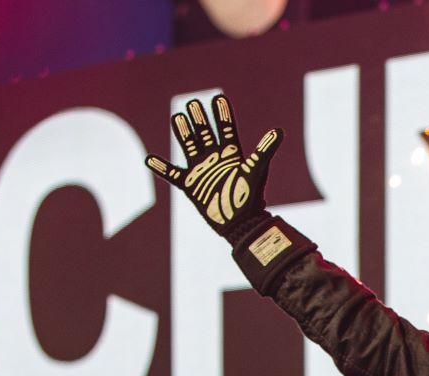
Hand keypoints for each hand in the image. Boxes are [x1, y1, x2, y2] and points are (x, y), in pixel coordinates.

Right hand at [145, 94, 283, 237]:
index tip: (219, 98)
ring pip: (189, 146)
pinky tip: (149, 159)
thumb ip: (265, 150)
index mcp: (232, 154)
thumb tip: (279, 131)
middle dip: (200, 118)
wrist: (240, 223)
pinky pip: (172, 174)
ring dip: (183, 132)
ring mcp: (201, 170)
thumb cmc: (250, 198)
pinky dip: (161, 168)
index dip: (222, 114)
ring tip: (177, 117)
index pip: (226, 128)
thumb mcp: (257, 170)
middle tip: (194, 102)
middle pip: (205, 133)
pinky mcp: (190, 185)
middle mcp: (215, 159)